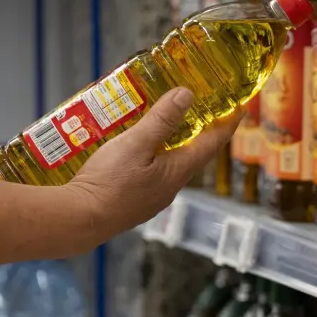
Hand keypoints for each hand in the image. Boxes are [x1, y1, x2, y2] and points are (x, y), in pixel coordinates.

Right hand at [67, 88, 243, 237]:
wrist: (76, 221)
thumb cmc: (107, 182)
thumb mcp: (135, 144)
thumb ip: (161, 120)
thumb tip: (187, 95)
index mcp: (178, 172)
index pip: (212, 144)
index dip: (227, 125)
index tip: (239, 109)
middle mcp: (171, 187)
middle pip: (194, 155)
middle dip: (199, 133)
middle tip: (201, 111)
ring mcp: (152, 198)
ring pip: (171, 165)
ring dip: (173, 144)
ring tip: (166, 125)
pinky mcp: (134, 202)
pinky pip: (152, 174)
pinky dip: (153, 157)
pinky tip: (137, 149)